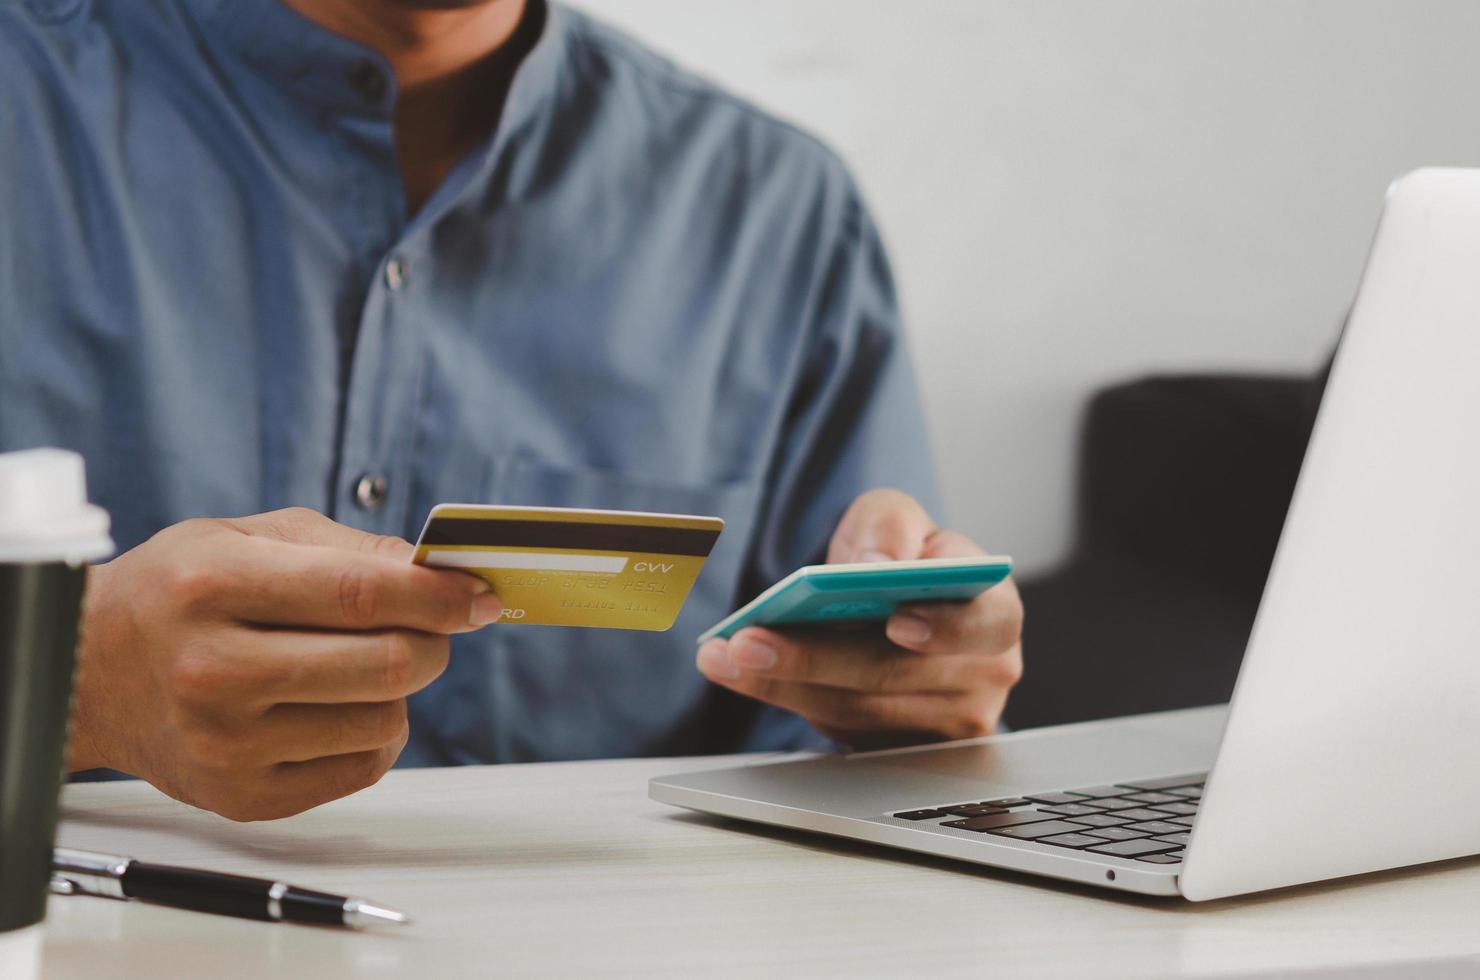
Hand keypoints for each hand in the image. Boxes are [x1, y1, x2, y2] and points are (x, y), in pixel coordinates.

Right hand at [69, 508, 500, 820]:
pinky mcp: (242, 797)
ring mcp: (227, 744)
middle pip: (387, 665)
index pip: (362, 594)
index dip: (439, 595)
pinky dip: (375, 733)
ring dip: (401, 689)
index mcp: (215, 587)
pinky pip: (362, 768)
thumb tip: (438, 571)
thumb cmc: (178, 593)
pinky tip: (339, 706)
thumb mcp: (246, 537)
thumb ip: (347, 548)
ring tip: (362, 665)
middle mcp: (215, 670)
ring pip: (385, 720)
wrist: (85, 673)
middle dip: (434, 641)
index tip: (478, 594)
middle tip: (431, 626)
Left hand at [696, 489, 1022, 745]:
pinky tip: (742, 673)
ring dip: (782, 684)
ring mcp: (943, 723)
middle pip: (894, 675)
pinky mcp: (898, 748)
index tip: (894, 623)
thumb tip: (879, 564)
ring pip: (856, 710)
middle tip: (750, 642)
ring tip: (727, 655)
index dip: (944, 628)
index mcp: (996, 613)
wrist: (888, 598)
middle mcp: (982, 676)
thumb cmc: (903, 556)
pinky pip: (838, 731)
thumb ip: (890, 528)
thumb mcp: (896, 518)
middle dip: (814, 658)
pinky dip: (785, 699)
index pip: (985, 625)